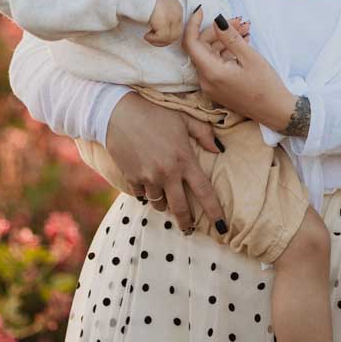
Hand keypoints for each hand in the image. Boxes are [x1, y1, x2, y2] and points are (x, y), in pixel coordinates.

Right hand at [103, 93, 225, 231]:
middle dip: (186, 223)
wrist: (118, 113)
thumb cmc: (154, 113)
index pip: (204, 192)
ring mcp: (148, 178)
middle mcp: (167, 173)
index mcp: (184, 160)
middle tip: (189, 229)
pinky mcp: (131, 178)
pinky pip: (142, 195)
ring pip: (159, 204)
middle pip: (181, 208)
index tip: (223, 228)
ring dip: (164, 204)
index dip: (215, 212)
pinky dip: (146, 193)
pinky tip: (147, 185)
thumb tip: (219, 149)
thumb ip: (204, 133)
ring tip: (165, 198)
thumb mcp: (184, 118)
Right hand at [146, 0, 183, 46]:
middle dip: (164, 41)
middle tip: (152, 39)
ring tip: (148, 37)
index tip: (156, 35)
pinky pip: (162, 37)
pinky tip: (146, 35)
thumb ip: (163, 14)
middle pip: (176, 35)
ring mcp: (171, 17)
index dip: (167, 35)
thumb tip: (160, 28)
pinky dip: (153, 39)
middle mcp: (177, 12)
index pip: (178, 28)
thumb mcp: (159, 4)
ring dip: (158, 41)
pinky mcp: (163, 21)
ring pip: (170, 38)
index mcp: (177, 7)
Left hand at [182, 8, 294, 127]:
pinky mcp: (217, 88)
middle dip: (217, 31)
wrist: (275, 111)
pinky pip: (216, 64)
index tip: (202, 9)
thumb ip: (230, 38)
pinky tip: (242, 43)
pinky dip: (226, 52)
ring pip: (210, 55)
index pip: (190, 43)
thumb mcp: (250, 57)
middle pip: (201, 48)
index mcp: (211, 73)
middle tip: (238, 21)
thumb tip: (217, 20)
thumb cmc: (266, 86)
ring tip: (244, 30)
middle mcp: (205, 80)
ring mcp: (210, 86)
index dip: (193, 23)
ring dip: (224, 40)